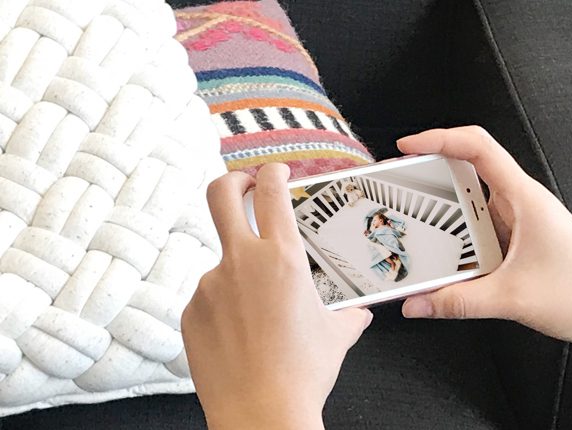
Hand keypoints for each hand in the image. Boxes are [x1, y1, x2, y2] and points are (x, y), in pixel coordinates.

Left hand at [182, 164, 372, 428]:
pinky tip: (241, 336)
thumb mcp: (336, 336)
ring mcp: (211, 286)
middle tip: (243, 187)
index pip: (272, 191)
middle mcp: (242, 263)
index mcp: (282, 258)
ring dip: (240, 277)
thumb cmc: (302, 374)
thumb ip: (347, 315)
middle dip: (233, 181)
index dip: (273, 172)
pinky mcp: (192, 312)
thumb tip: (357, 314)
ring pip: (224, 263)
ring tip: (259, 319)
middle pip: (221, 194)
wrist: (262, 414)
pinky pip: (210, 298)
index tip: (275, 173)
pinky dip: (225, 309)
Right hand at [398, 127, 571, 353]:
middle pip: (468, 171)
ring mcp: (520, 222)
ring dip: (444, 213)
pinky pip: (480, 230)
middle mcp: (521, 203)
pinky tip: (443, 257)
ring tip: (414, 224)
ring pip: (472, 204)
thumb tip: (416, 303)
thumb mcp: (511, 298)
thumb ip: (457, 301)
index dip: (439, 138)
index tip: (408, 145)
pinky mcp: (518, 241)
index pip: (478, 147)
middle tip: (399, 187)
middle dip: (430, 176)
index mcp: (524, 197)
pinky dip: (458, 239)